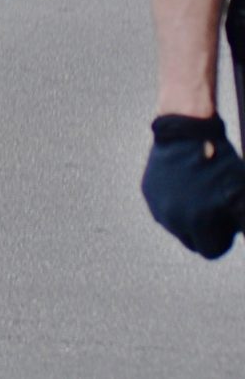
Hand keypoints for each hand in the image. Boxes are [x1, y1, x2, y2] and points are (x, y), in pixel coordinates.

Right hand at [143, 114, 244, 257]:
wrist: (188, 131)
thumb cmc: (222, 163)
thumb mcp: (243, 195)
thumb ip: (244, 223)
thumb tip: (244, 235)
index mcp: (196, 222)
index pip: (210, 251)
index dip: (224, 240)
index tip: (227, 223)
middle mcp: (172, 218)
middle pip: (191, 242)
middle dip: (205, 232)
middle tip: (214, 210)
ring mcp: (157, 205)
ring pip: (176, 226)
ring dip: (188, 218)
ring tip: (200, 194)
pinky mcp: (148, 192)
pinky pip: (163, 208)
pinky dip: (175, 202)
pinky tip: (186, 185)